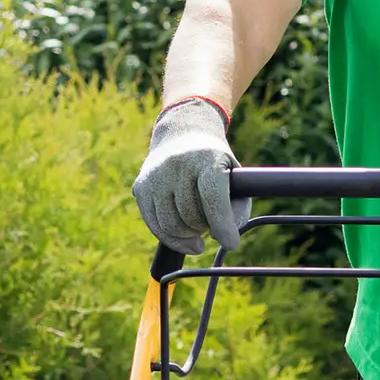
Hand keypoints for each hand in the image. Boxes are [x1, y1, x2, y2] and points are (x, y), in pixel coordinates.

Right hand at [132, 98, 247, 252]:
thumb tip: (225, 238)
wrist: (182, 135)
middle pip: (191, 216)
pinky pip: (155, 226)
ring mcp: (155, 175)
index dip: (222, 224)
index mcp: (207, 158)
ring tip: (198, 226)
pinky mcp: (141, 187)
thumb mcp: (235, 176)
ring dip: (188, 235)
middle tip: (212, 223)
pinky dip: (172, 239)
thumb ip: (238, 207)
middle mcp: (177, 164)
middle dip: (205, 228)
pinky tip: (185, 239)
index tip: (231, 243)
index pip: (212, 196)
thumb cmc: (214, 163)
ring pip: (171, 225)